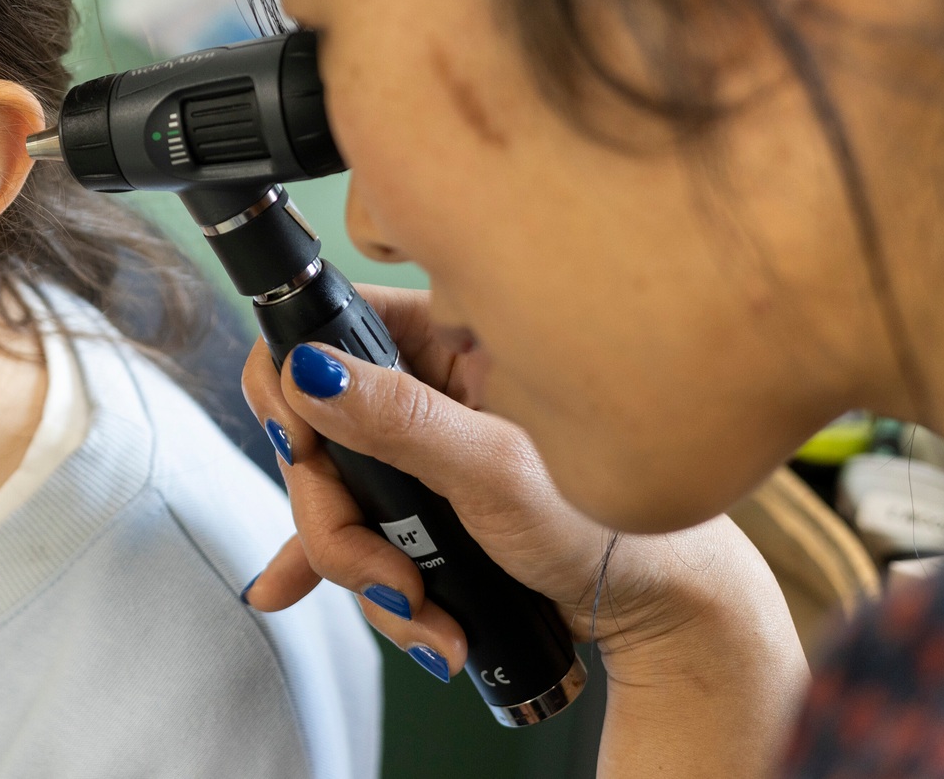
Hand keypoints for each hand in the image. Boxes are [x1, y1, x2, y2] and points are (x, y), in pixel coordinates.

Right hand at [241, 286, 806, 776]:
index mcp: (443, 343)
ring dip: (362, 568)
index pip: (327, 330)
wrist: (652, 613)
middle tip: (383, 569)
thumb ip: (398, 420)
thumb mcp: (495, 467)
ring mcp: (413, 457)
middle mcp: (420, 392)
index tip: (307, 447)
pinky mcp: (412, 513)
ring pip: (332, 497)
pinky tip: (292, 588)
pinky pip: (347, 535)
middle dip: (337, 519)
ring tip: (426, 612)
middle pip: (317, 435)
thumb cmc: (605, 526)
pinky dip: (341, 573)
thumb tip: (311, 372)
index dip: (296, 388)